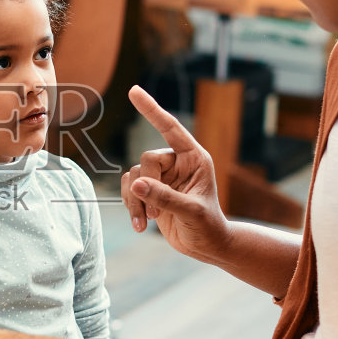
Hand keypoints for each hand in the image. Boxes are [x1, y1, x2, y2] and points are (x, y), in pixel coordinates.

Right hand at [122, 85, 227, 261]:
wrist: (206, 246)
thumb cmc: (208, 226)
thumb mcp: (191, 212)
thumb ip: (164, 197)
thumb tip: (135, 183)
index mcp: (194, 158)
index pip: (170, 128)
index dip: (152, 110)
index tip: (133, 92)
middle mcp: (177, 163)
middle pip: (147, 159)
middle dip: (146, 185)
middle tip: (155, 211)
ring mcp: (162, 178)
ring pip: (134, 176)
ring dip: (136, 200)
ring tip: (147, 221)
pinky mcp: (150, 192)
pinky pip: (129, 189)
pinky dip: (131, 206)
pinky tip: (140, 225)